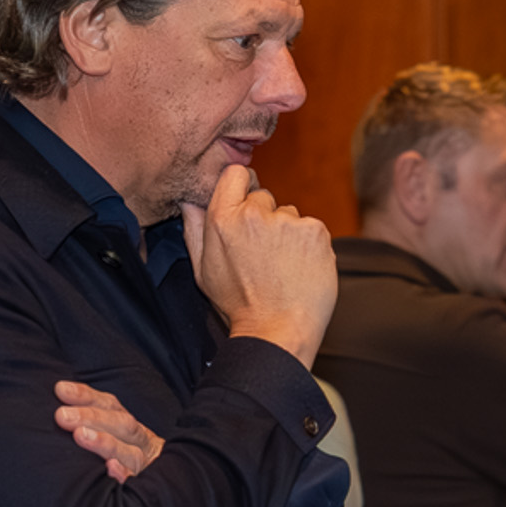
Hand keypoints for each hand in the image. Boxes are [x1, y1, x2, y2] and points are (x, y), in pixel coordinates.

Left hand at [55, 381, 163, 483]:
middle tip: (62, 416)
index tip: (61, 389)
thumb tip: (60, 394)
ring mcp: (143, 465)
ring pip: (130, 452)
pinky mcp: (143, 486)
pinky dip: (123, 474)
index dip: (86, 396)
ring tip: (80, 436)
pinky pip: (134, 482)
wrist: (167, 483)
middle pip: (122, 424)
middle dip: (91, 418)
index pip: (110, 406)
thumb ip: (94, 421)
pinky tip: (111, 468)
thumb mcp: (116, 434)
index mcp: (129, 427)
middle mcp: (139, 442)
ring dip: (106, 443)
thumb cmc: (126, 457)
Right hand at [182, 166, 335, 367]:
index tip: (247, 206)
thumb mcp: (202, 271)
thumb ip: (194, 230)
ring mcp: (288, 221)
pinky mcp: (316, 232)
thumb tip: (189, 201)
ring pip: (291, 215)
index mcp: (223, 218)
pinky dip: (310, 246)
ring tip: (283, 268)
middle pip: (264, 197)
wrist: (277, 332)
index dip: (243, 188)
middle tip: (265, 255)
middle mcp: (254, 214)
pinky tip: (301, 270)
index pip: (236, 173)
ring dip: (289, 234)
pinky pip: (312, 229)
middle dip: (265, 219)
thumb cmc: (238, 306)